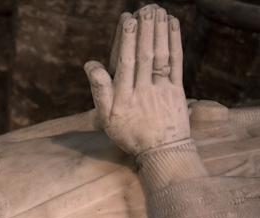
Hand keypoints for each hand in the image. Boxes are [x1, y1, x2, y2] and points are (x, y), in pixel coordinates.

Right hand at [84, 5, 189, 155]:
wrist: (162, 152)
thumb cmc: (130, 134)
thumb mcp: (106, 118)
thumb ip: (100, 90)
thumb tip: (90, 64)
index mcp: (124, 97)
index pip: (125, 63)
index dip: (127, 41)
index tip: (128, 20)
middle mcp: (143, 91)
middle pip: (144, 56)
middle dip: (145, 30)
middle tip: (145, 8)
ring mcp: (162, 90)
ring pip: (160, 56)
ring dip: (160, 31)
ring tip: (158, 10)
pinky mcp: (178, 90)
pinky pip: (176, 63)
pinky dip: (175, 42)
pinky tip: (172, 25)